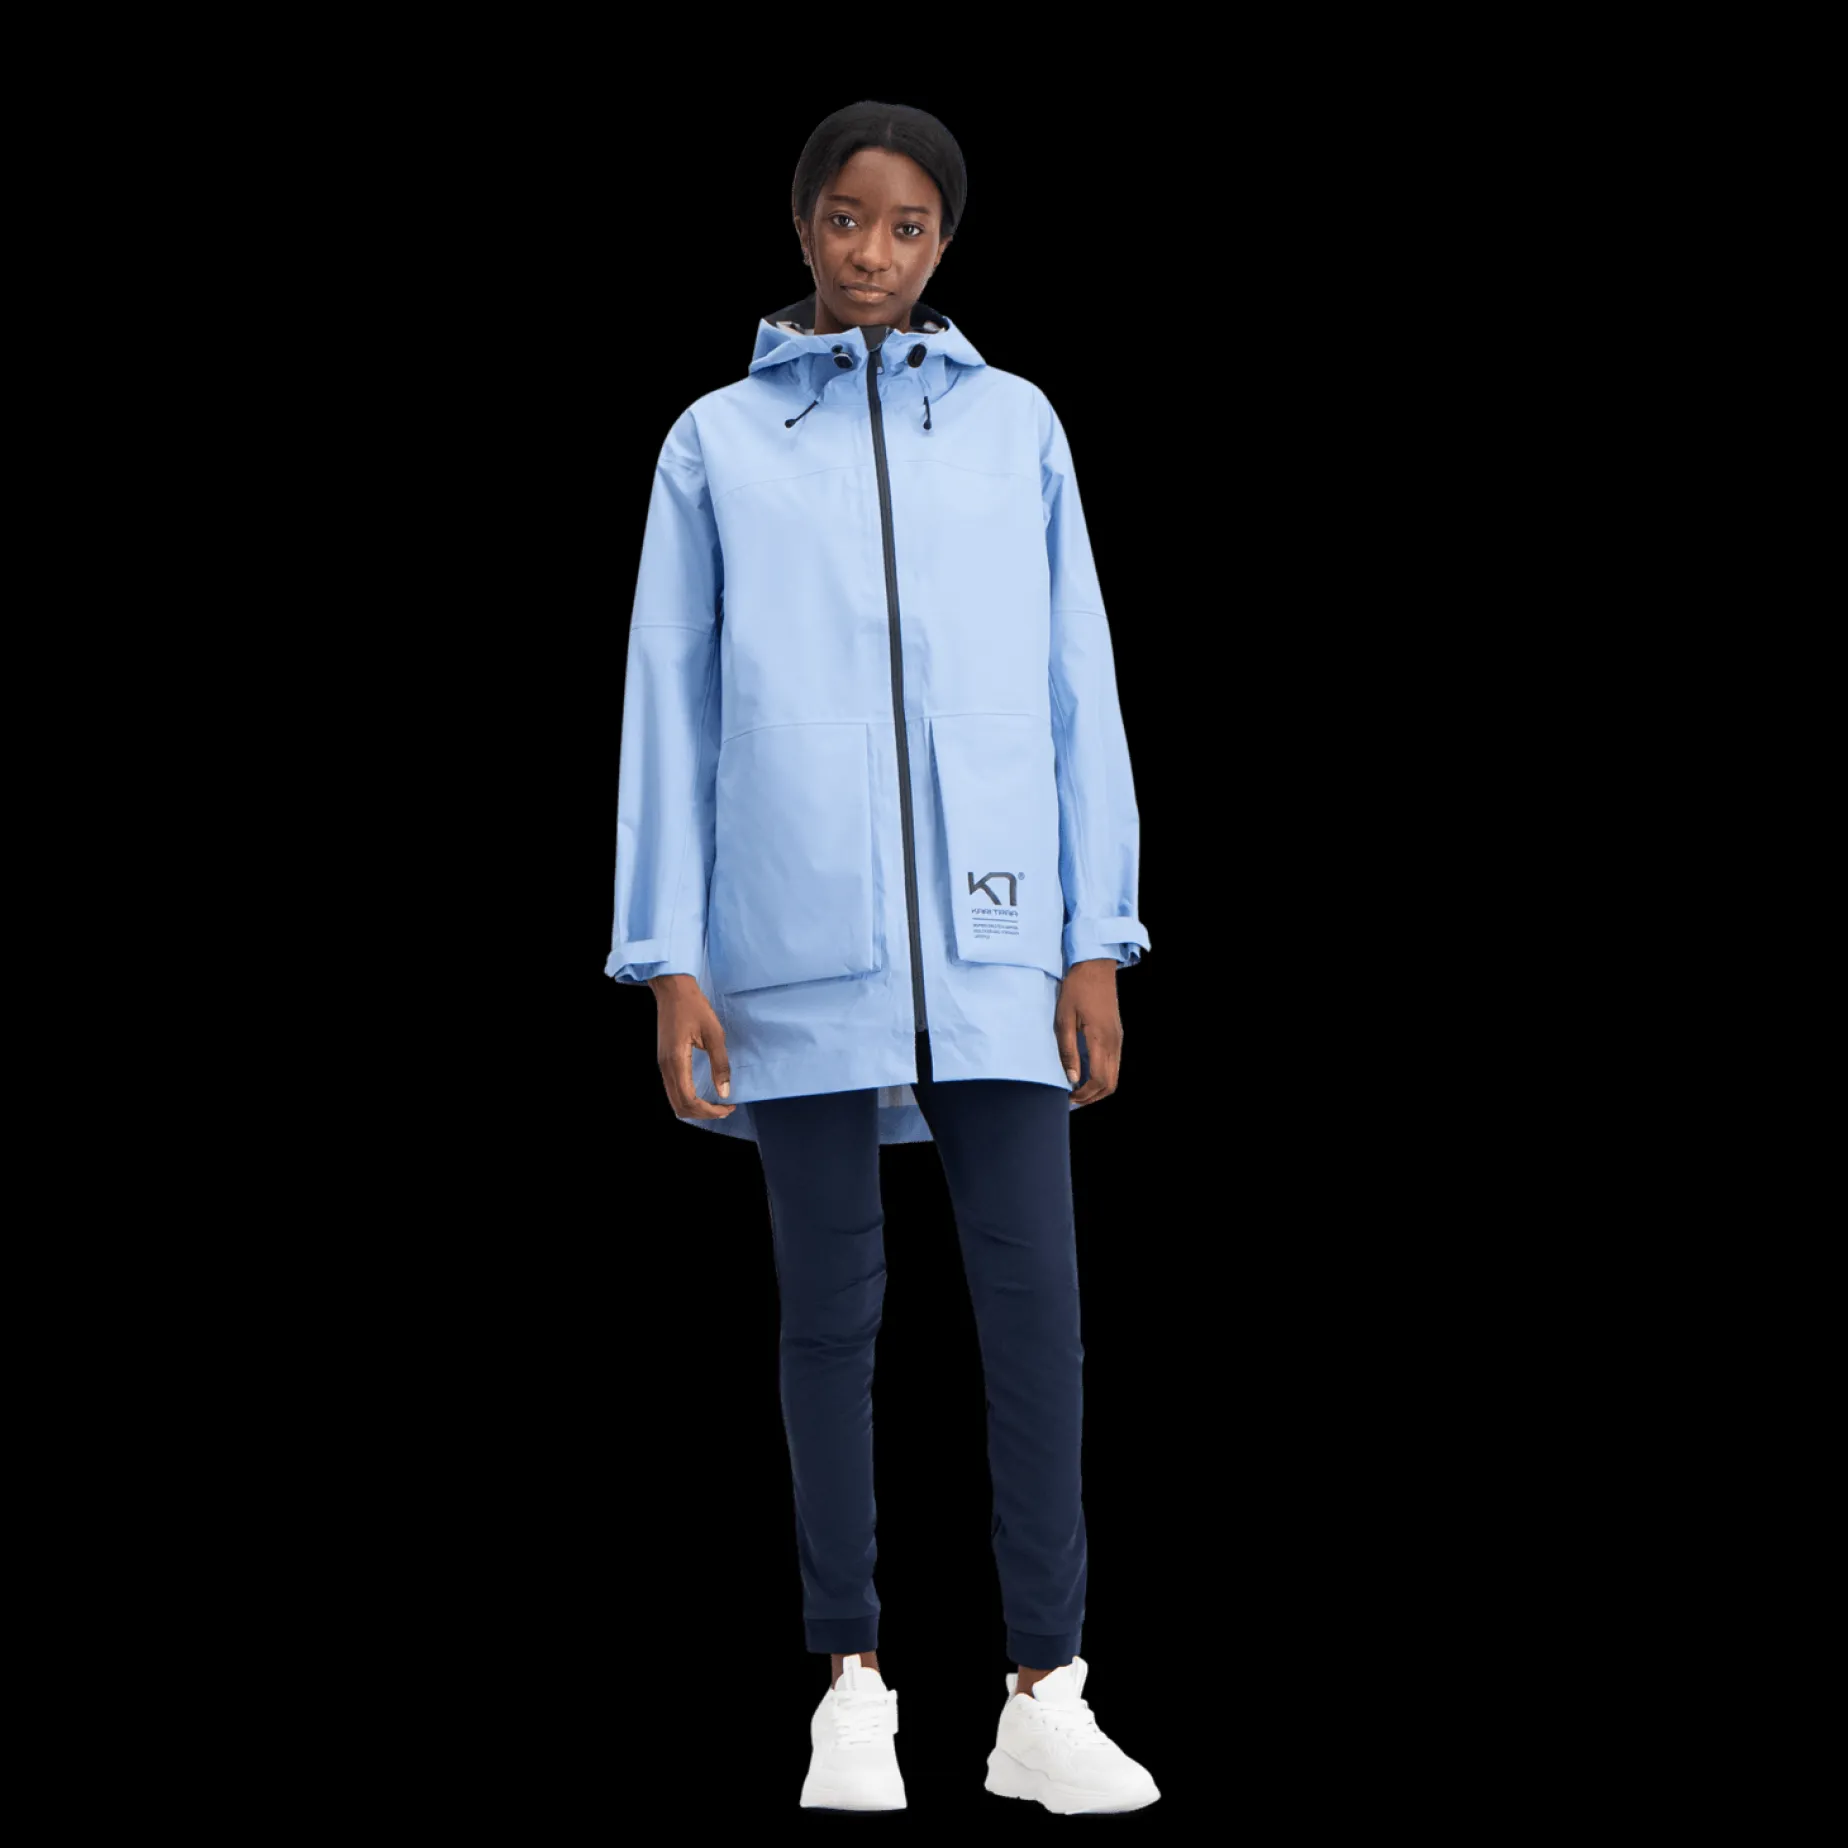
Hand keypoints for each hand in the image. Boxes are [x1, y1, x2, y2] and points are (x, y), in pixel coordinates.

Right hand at [649, 974, 736, 1118]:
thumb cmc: (694, 1006)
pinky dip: (689, 1098)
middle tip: (725, 1108)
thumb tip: (725, 1092)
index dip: (709, 1111)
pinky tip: (704, 1093)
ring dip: (696, 1107)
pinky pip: (674, 1089)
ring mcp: (663, 1065)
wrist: (672, 989)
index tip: (728, 1107)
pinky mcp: (665, 1061)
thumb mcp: (714, 1033)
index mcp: (676, 1061)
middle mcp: (666, 1067)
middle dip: (703, 1113)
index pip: (689, 1100)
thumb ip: (720, 1064)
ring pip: (675, 1100)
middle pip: (680, 1106)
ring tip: (716, 1103)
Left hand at [1056, 958, 1122, 1106]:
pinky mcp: (1116, 1035)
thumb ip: (1068, 1050)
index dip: (1084, 1095)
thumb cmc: (1076, 990)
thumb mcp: (1064, 1019)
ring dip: (1097, 1087)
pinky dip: (1101, 1075)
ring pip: (1114, 1076)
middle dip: (1092, 1097)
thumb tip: (1071, 1078)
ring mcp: (1118, 1039)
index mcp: (1101, 1040)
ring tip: (1076, 1088)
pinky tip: (1085, 1072)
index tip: (1068, 1097)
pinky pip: (1113, 1064)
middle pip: (1110, 1084)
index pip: (1099, 1080)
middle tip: (1072, 1098)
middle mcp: (1114, 1043)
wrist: (1095, 967)